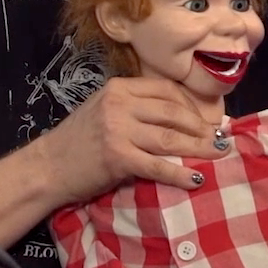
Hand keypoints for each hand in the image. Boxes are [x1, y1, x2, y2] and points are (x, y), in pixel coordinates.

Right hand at [30, 77, 222, 203]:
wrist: (47, 167)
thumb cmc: (79, 141)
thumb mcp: (105, 110)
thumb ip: (136, 108)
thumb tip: (181, 118)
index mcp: (120, 88)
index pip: (167, 90)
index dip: (192, 106)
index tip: (207, 119)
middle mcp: (120, 104)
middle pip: (174, 114)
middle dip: (202, 128)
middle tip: (221, 139)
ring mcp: (119, 130)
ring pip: (171, 138)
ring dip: (199, 148)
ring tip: (218, 154)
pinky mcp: (118, 157)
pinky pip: (158, 166)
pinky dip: (180, 174)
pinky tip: (196, 179)